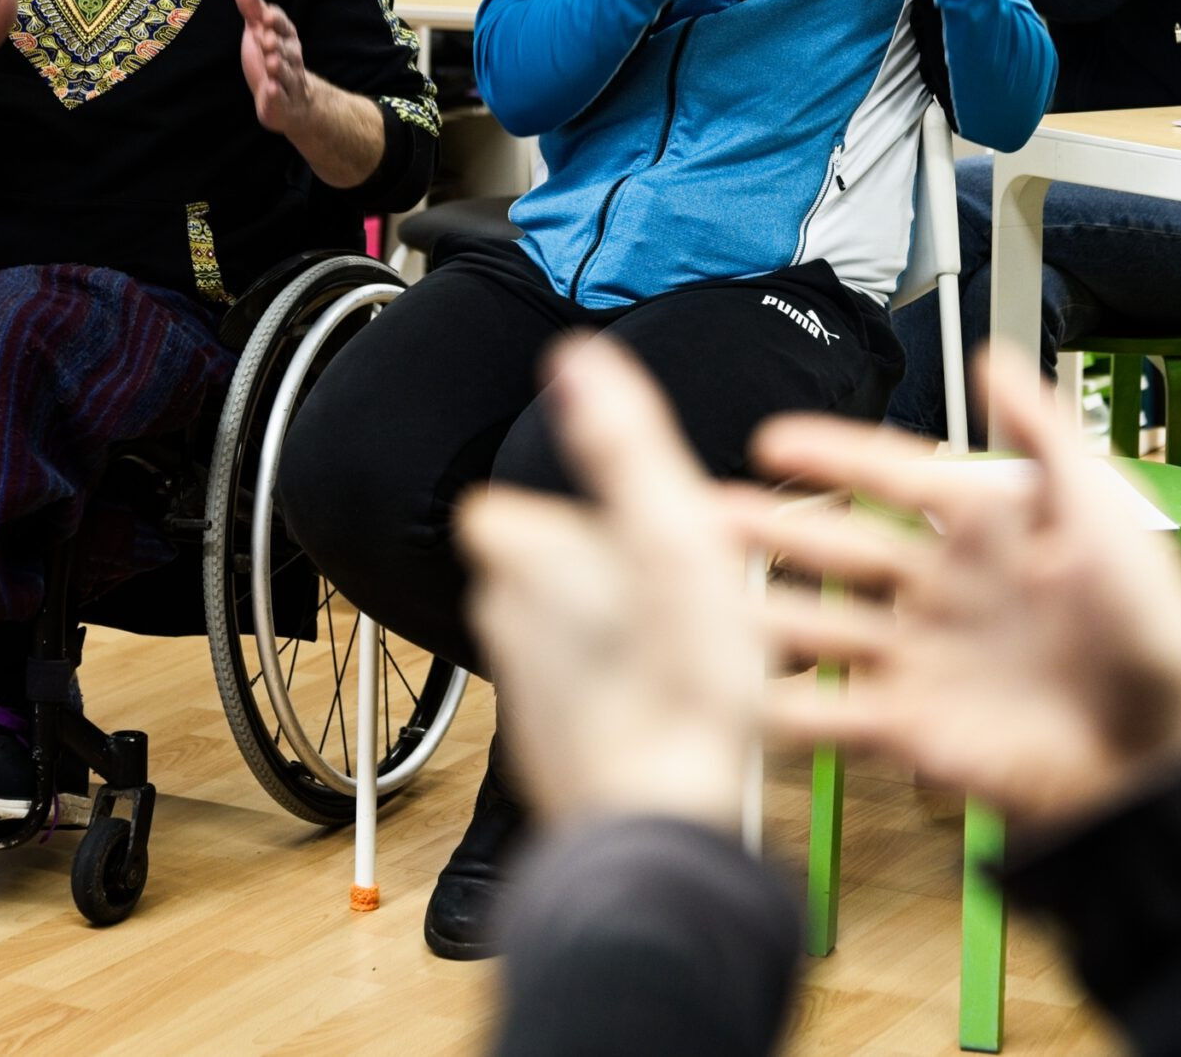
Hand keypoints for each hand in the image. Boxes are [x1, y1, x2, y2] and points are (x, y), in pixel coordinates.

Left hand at [235, 0, 313, 134]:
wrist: (291, 103)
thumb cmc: (271, 58)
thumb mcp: (258, 29)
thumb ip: (251, 3)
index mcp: (286, 38)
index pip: (284, 26)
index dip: (276, 22)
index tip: (266, 16)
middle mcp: (291, 59)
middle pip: (287, 50)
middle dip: (278, 45)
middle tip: (267, 40)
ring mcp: (288, 84)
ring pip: (287, 75)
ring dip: (280, 68)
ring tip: (272, 63)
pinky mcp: (281, 105)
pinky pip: (281, 100)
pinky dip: (277, 96)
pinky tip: (271, 91)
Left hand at [459, 335, 763, 828]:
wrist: (665, 823)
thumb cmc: (676, 684)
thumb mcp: (671, 535)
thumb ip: (622, 442)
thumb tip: (572, 356)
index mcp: (524, 559)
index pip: (501, 506)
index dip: (563, 506)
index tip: (621, 515)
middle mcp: (506, 623)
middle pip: (536, 566)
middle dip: (587, 563)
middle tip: (667, 576)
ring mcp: (527, 693)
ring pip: (559, 630)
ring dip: (606, 625)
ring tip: (679, 637)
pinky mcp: (556, 750)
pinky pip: (584, 692)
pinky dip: (618, 687)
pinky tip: (672, 697)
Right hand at [746, 352, 1180, 830]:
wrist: (1160, 756)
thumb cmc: (1149, 633)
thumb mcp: (1100, 516)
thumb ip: (1044, 436)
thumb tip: (994, 357)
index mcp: (990, 533)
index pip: (898, 479)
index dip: (838, 456)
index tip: (773, 439)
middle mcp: (946, 591)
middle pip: (842, 550)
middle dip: (774, 530)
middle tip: (704, 511)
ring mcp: (925, 660)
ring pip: (824, 626)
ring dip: (764, 611)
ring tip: (700, 596)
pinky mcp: (916, 730)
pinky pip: (835, 714)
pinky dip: (785, 709)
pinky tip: (736, 694)